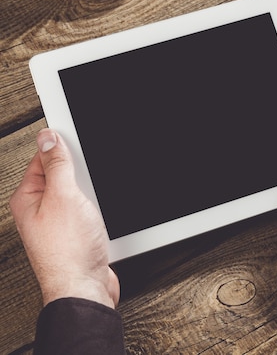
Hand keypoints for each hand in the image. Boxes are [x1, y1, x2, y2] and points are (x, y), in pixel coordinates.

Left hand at [9, 129, 119, 307]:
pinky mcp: (75, 233)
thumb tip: (48, 137)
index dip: (61, 149)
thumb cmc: (69, 251)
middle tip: (85, 185)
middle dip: (80, 175)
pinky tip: (99, 218)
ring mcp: (58, 223)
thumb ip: (56, 164)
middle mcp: (39, 210)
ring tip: (92, 209)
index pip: (42, 158)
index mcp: (28, 198)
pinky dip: (96, 209)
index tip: (77, 145)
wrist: (85, 289)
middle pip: (63, 174)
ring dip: (91, 194)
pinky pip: (87, 209)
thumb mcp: (64, 196)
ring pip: (78, 193)